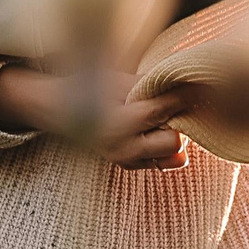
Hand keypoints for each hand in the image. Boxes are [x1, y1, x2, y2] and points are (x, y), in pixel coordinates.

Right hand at [0, 65, 189, 169]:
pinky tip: (154, 129)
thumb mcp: (118, 81)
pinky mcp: (129, 166)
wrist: (59, 111)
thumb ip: (151, 86)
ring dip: (174, 136)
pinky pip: (162, 162)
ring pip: (173, 156)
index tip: (189, 87)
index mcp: (117, 123)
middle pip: (174, 142)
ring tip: (161, 118)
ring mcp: (125, 161)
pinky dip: (165, 147)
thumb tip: (185, 83)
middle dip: (179, 122)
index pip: (163, 111)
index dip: (182, 97)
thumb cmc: (89, 89)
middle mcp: (122, 148)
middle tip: (172, 105)